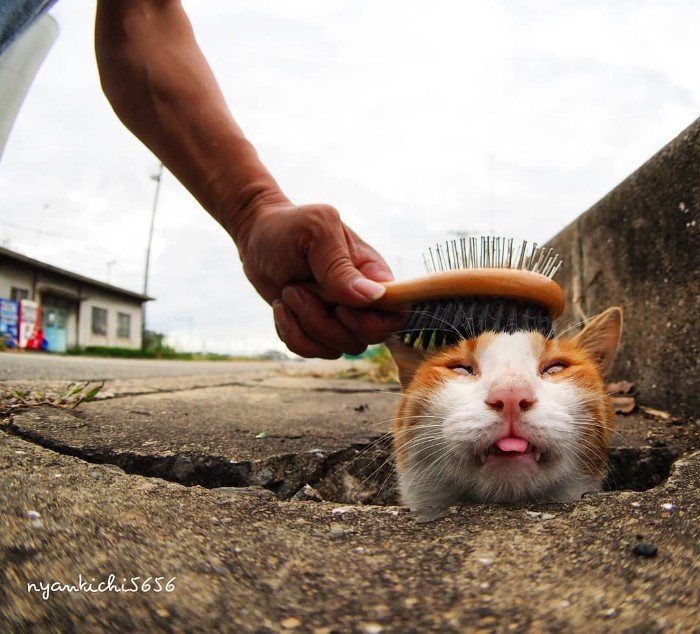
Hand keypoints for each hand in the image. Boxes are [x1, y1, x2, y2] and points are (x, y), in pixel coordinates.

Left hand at [235, 201, 404, 357]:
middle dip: (325, 322)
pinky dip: (290, 332)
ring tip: (289, 291)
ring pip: (338, 348)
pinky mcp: (315, 330)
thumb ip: (341, 266)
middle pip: (365, 339)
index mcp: (372, 274)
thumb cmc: (289, 227)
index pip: (398, 312)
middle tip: (300, 289)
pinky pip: (310, 350)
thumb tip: (373, 297)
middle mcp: (361, 300)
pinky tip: (281, 306)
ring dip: (304, 323)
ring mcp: (338, 318)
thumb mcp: (315, 232)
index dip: (373, 322)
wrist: (256, 237)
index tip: (341, 305)